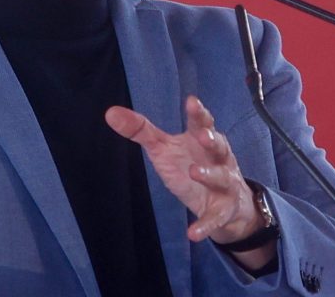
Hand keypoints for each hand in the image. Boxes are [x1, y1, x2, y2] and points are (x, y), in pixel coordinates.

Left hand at [105, 96, 262, 247]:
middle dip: (212, 140)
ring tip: (194, 173)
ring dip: (210, 175)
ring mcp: (224, 184)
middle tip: (202, 136)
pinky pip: (215, 218)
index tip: (191, 102)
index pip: (202, 123)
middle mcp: (218, 158)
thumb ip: (141, 130)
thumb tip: (110, 112)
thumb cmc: (191, 163)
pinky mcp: (223, 210)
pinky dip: (205, 225)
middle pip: (219, 146)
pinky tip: (192, 233)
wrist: (224, 201)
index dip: (198, 113)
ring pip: (222, 177)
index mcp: (203, 140)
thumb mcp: (164, 148)